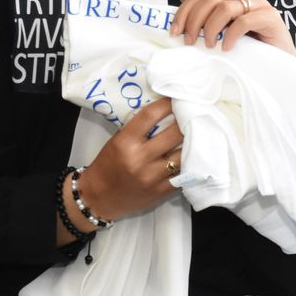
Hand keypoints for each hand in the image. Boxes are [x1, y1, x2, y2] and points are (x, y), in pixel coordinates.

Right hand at [72, 97, 183, 223]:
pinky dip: (188, 164)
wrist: (98, 197)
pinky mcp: (160, 191)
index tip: (176, 98)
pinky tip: (191, 157)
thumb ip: (138, 129)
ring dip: (191, 144)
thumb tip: (163, 113)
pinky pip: (182, 175)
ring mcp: (151, 176)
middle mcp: (139, 158)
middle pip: (174, 134)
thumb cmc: (107, 165)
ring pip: (183, 154)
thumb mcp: (117, 141)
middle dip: (186, 122)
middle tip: (193, 115)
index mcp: (125, 142)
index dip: (167, 104)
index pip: (150, 116)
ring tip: (197, 135)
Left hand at [172, 0, 293, 54]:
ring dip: (211, 28)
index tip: (174, 32)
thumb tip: (180, 29)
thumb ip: (208, 27)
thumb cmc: (251, 49)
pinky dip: (230, 35)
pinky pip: (244, 21)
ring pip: (225, 7)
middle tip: (190, 41)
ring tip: (210, 46)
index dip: (185, 12)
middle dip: (194, 21)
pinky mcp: (270, 17)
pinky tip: (227, 48)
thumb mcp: (224, 35)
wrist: (281, 63)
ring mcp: (259, 4)